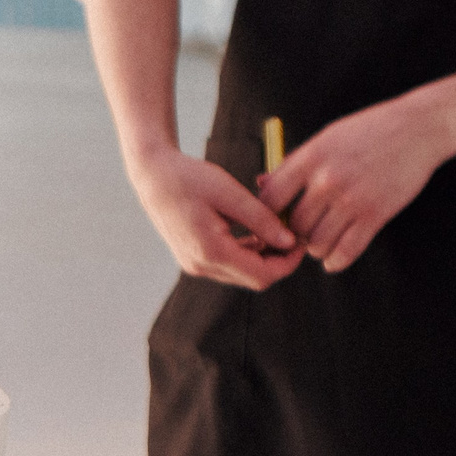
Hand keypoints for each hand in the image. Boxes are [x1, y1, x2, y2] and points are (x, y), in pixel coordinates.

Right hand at [126, 141, 303, 289]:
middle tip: (293, 234)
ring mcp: (195, 264)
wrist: (153, 176)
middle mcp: (200, 265)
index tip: (302, 241)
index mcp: (210, 251)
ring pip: (242, 274)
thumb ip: (261, 220)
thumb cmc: (189, 179)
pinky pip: (229, 265)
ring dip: (263, 257)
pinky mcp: (193, 258)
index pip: (262, 275)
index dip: (288, 263)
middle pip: (253, 278)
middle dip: (278, 260)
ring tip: (275, 228)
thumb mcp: (230, 193)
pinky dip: (247, 253)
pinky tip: (255, 231)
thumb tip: (290, 242)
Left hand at [259, 100, 448, 272]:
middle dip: (293, 235)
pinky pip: (346, 251)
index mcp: (310, 157)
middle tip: (299, 236)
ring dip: (314, 248)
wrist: (418, 128)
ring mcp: (352, 199)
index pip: (269, 198)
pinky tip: (333, 258)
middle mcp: (328, 179)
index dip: (264, 216)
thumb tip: (261, 185)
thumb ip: (294, 163)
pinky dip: (335, 260)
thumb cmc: (368, 131)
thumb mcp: (326, 138)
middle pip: (293, 225)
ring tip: (319, 242)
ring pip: (316, 242)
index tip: (272, 221)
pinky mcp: (376, 214)